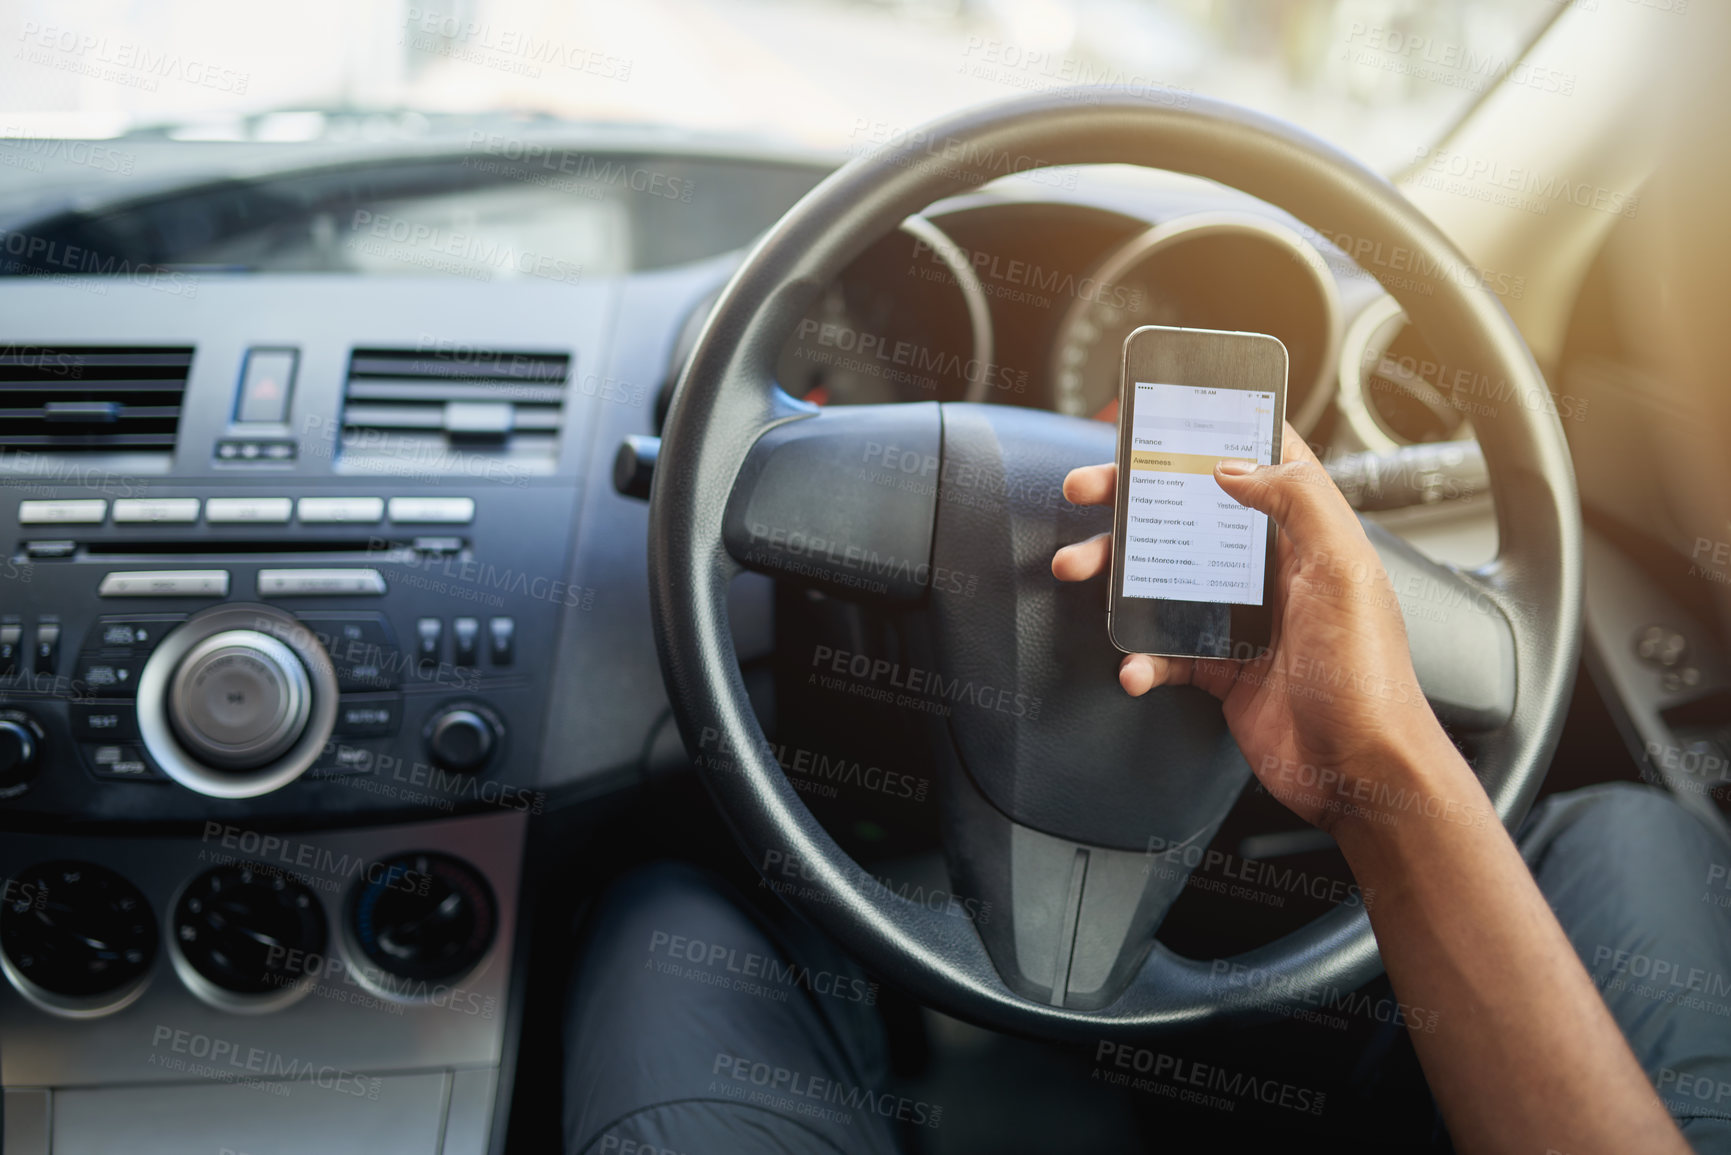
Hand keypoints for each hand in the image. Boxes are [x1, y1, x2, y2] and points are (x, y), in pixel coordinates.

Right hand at [1051, 424, 1460, 831]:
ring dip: (1116, 574)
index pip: (1255, 463)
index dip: (1208, 435)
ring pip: (1164, 579)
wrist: (1360, 772)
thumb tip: (1233, 465)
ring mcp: (1244, 620)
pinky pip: (1166, 650)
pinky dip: (1141, 656)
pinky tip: (1133, 665)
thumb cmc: (1368, 678)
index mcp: (1306, 536)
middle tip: (1086, 490)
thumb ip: (1298, 502)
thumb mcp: (1346, 570)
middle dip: (1131, 499)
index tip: (1157, 421)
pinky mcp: (1224, 669)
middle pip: (1190, 516)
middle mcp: (1273, 571)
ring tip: (1076, 569)